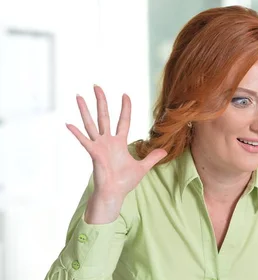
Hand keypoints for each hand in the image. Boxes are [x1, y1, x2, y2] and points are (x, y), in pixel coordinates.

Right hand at [67, 86, 166, 221]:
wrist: (114, 193)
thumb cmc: (124, 182)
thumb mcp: (142, 167)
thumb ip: (152, 157)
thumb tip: (165, 151)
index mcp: (119, 142)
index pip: (123, 121)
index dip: (125, 108)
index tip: (125, 95)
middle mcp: (108, 141)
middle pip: (104, 116)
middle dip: (101, 101)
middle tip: (97, 86)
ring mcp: (99, 146)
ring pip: (92, 124)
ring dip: (85, 110)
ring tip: (79, 96)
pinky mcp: (94, 154)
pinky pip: (85, 141)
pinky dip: (76, 133)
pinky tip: (68, 124)